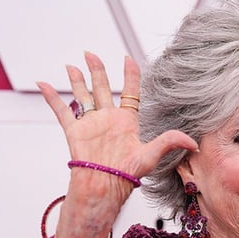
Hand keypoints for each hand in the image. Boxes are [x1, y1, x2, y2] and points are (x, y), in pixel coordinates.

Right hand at [38, 52, 196, 194]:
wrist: (106, 184)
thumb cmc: (129, 173)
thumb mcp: (153, 154)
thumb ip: (171, 141)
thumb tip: (194, 143)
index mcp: (127, 120)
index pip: (129, 91)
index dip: (129, 75)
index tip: (128, 58)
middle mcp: (108, 118)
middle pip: (102, 87)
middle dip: (97, 70)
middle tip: (90, 53)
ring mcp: (91, 123)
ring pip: (82, 96)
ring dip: (76, 80)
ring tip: (72, 65)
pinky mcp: (75, 131)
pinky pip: (61, 110)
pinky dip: (51, 97)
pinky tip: (44, 84)